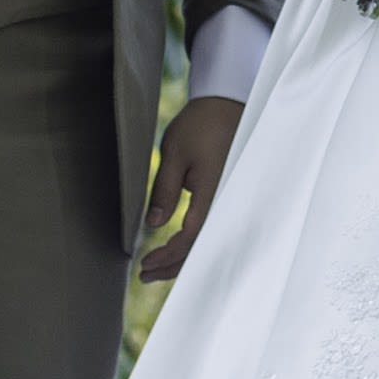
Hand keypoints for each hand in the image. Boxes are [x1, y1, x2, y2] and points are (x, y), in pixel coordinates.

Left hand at [138, 93, 244, 280]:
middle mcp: (228, 200)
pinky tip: (178, 247)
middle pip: (204, 247)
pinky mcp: (231, 194)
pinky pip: (215, 227)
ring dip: (185, 257)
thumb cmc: (201, 125)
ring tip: (158, 268)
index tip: (145, 264)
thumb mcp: (175, 154)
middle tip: (146, 275)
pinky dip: (196, 242)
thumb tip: (154, 225)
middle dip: (175, 266)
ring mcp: (232, 198)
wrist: (228, 103)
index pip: (192, 237)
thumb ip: (165, 191)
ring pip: (211, 240)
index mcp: (215, 191)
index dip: (169, 255)